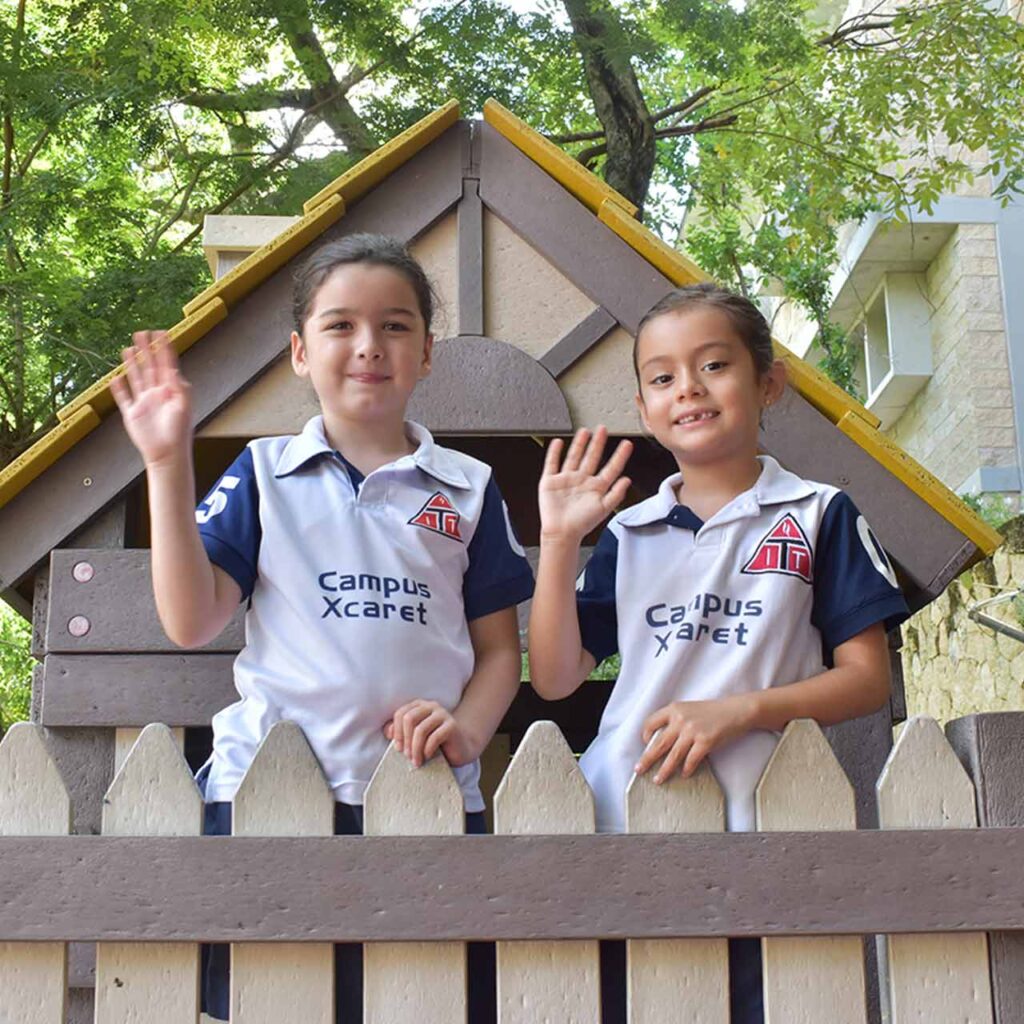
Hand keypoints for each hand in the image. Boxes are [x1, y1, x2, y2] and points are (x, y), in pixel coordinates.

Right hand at [110, 330, 192, 467]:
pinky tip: (115, 378)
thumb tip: (174, 370)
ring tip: (128, 349)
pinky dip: (119, 388)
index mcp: (171, 390)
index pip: (166, 364)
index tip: (161, 333)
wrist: (167, 454)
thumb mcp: (183, 407)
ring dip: (132, 363)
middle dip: (146, 350)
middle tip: (141, 333)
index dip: (164, 348)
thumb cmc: (179, 433)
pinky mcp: (132, 414)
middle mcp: (157, 394)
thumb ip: (179, 388)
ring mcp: (144, 403)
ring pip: (136, 378)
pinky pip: (123, 398)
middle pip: (150, 366)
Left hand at [384, 699, 475, 767]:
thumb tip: (388, 731)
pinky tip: (428, 757)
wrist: (461, 747)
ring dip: (415, 748)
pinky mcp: (452, 725)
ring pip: (421, 729)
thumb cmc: (434, 743)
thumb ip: (400, 732)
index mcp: (419, 706)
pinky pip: (435, 737)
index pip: (401, 714)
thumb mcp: (414, 738)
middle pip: (409, 719)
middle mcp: (430, 706)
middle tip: (406, 756)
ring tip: (416, 761)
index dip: (397, 732)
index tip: (398, 748)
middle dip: (405, 740)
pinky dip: (428, 749)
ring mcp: (442, 714)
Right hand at [539, 427, 632, 544]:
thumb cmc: (582, 524)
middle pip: (592, 458)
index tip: (627, 444)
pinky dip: (554, 453)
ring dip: (579, 444)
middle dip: (598, 443)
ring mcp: (566, 480)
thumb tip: (627, 480)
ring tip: (585, 431)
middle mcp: (582, 481)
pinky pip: (552, 463)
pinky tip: (558, 443)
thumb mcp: (604, 509)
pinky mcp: (550, 482)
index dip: (619, 456)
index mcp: (596, 488)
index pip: (611, 468)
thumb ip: (616, 494)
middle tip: (603, 429)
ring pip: (574, 457)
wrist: (561, 533)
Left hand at [635, 696, 755, 782]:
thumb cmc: (712, 712)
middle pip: (659, 743)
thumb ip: (675, 721)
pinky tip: (683, 774)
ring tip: (658, 779)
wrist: (736, 711)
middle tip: (638, 770)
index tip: (645, 744)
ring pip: (673, 755)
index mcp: (674, 709)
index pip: (651, 722)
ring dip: (664, 770)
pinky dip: (686, 769)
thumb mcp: (689, 709)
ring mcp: (693, 731)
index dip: (645, 735)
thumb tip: (661, 742)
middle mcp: (681, 719)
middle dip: (647, 759)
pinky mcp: (706, 741)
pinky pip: (691, 760)